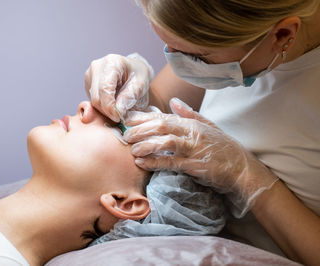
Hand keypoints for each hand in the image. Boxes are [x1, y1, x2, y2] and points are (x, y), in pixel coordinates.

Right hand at [85, 53, 153, 121]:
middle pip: (96, 97)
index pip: (105, 89)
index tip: (118, 117)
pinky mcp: (88, 82)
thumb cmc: (139, 76)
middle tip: (120, 116)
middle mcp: (97, 66)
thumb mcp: (141, 85)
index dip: (110, 107)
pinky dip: (102, 106)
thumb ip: (129, 97)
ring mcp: (90, 74)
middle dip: (108, 111)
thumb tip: (118, 111)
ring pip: (93, 100)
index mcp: (112, 63)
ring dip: (105, 109)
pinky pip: (92, 100)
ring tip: (118, 108)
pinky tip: (112, 102)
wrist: (134, 69)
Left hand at [124, 97, 278, 216]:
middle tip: (126, 135)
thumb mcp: (209, 126)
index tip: (128, 119)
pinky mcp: (195, 166)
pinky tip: (143, 163)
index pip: (164, 117)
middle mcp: (192, 133)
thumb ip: (190, 114)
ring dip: (145, 145)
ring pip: (165, 142)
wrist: (243, 169)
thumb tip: (174, 101)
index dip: (144, 117)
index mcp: (192, 123)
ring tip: (132, 150)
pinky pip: (171, 162)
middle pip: (161, 126)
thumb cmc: (224, 148)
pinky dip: (155, 162)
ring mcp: (194, 149)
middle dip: (141, 130)